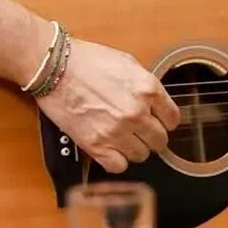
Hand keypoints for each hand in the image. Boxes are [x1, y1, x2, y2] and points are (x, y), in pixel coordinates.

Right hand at [37, 39, 179, 172]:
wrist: (54, 68)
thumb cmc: (87, 61)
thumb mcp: (128, 63)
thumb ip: (146, 86)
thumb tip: (156, 103)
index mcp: (147, 89)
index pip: (173, 119)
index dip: (165, 120)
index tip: (159, 121)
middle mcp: (136, 112)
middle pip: (160, 140)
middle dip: (152, 136)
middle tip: (140, 131)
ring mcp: (116, 131)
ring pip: (141, 156)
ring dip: (134, 148)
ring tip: (122, 137)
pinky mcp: (96, 145)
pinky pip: (119, 166)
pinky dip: (117, 160)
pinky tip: (111, 148)